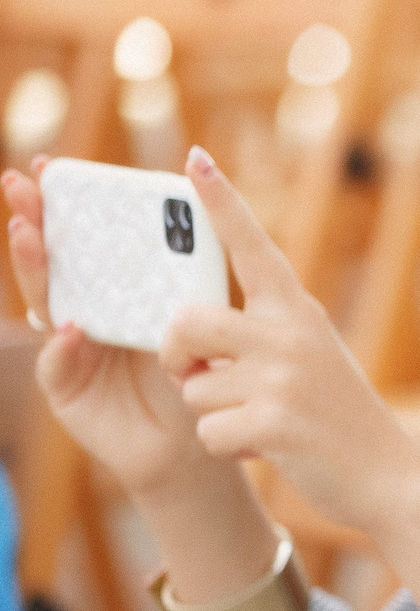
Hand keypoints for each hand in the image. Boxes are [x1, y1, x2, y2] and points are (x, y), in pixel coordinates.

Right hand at [5, 159, 220, 495]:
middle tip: (21, 184)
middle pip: (56, 261)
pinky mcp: (67, 389)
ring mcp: (71, 348)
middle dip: (34, 220)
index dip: (67, 206)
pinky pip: (59, 363)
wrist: (200, 444)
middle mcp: (87, 312)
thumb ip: (192, 277)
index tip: (52, 165)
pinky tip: (71, 325)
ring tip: (28, 234)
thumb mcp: (205, 316)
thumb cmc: (208, 375)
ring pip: (46, 302)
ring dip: (34, 267)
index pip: (88, 241)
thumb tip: (203, 218)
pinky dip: (63, 344)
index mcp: (120, 291)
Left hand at [158, 148, 419, 531]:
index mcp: (298, 312)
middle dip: (177, 356)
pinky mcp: (274, 422)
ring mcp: (283, 378)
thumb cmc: (339, 416)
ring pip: (192, 387)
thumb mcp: (311, 357)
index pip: (251, 247)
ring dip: (214, 414)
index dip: (220, 203)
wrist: (392, 476)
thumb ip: (259, 335)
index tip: (194, 158)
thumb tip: (189, 335)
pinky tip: (268, 448)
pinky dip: (229, 449)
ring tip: (261, 422)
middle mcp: (290, 335)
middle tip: (198, 375)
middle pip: (187, 322)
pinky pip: (207, 431)